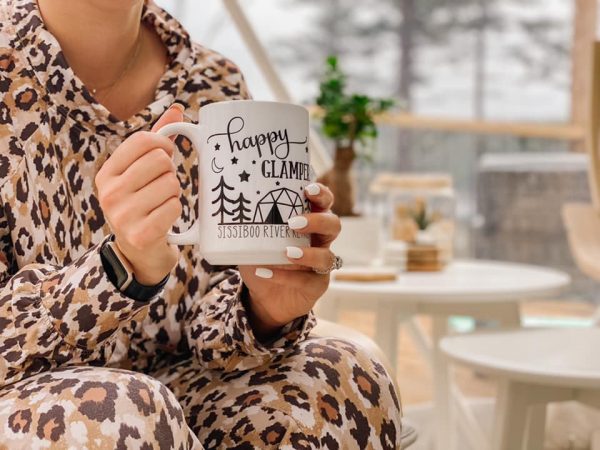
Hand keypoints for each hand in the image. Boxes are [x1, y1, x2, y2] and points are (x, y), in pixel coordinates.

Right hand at [95, 104, 183, 284]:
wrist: (140, 254)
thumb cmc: (144, 205)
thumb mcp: (142, 173)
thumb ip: (157, 140)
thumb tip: (178, 108)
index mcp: (107, 174)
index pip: (142, 140)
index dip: (163, 143)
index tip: (166, 155)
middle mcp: (110, 193)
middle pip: (160, 161)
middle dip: (171, 172)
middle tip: (163, 186)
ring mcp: (123, 215)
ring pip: (171, 184)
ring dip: (175, 194)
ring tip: (162, 204)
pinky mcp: (141, 234)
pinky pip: (174, 207)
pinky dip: (176, 212)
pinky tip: (165, 219)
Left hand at [239, 183, 340, 339]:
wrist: (264, 298)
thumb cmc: (261, 261)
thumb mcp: (251, 240)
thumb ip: (243, 224)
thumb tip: (214, 202)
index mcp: (309, 223)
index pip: (324, 203)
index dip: (321, 194)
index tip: (308, 189)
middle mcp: (319, 241)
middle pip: (334, 225)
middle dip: (318, 221)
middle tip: (294, 222)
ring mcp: (321, 265)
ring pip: (328, 256)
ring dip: (308, 253)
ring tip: (286, 252)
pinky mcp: (316, 286)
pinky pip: (308, 281)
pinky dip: (286, 277)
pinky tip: (266, 272)